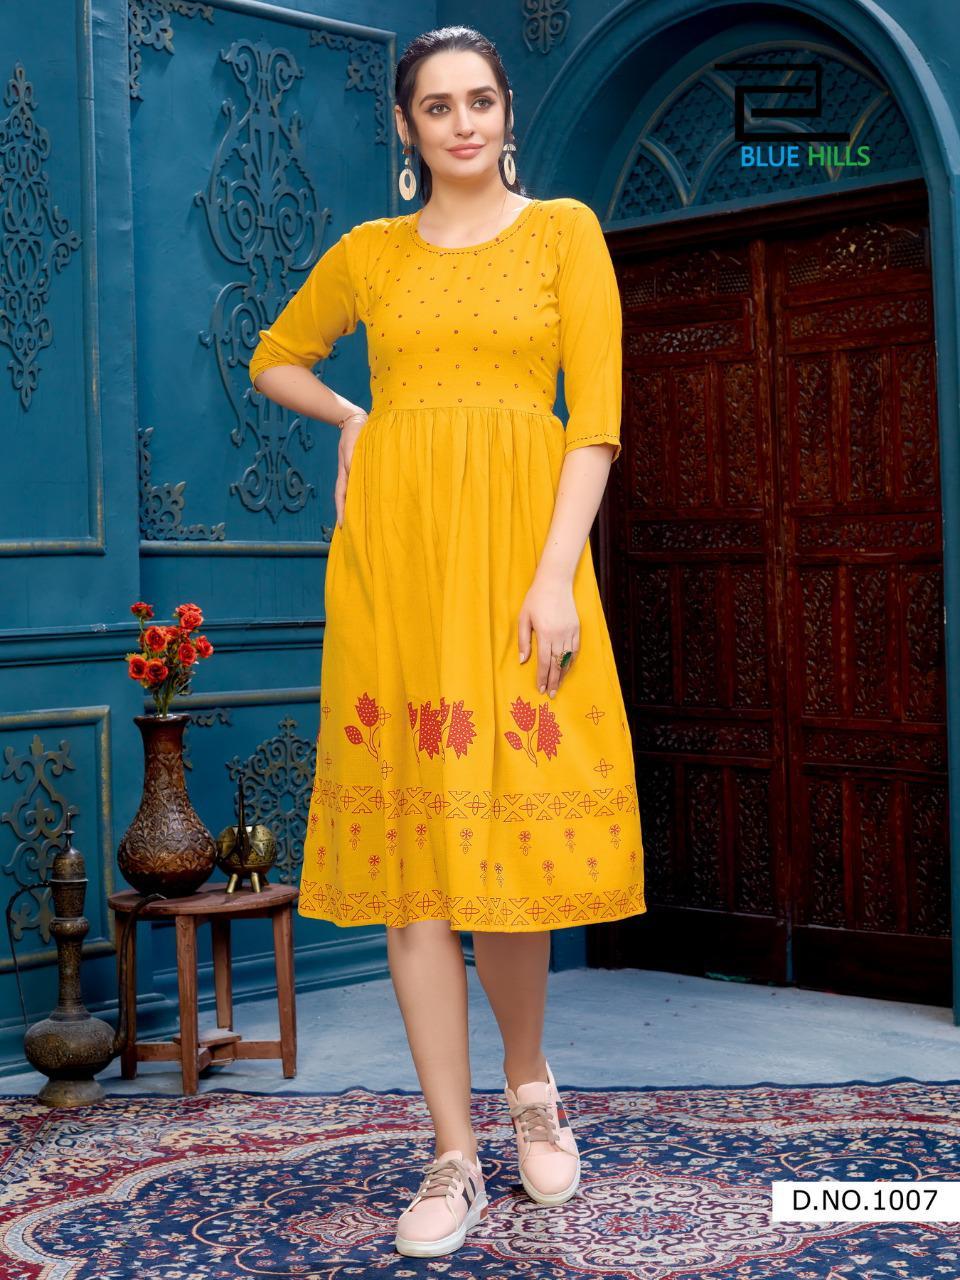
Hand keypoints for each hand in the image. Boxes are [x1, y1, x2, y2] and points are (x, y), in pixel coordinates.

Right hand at [335, 414, 366, 526]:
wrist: (357, 422)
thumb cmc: (354, 433)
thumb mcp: (352, 446)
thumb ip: (352, 460)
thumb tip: (351, 472)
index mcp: (345, 474)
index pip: (341, 497)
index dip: (342, 512)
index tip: (342, 526)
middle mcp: (350, 477)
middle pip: (349, 500)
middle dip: (350, 516)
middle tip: (354, 534)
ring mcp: (356, 474)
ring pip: (358, 496)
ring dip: (360, 509)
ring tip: (365, 526)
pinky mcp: (363, 470)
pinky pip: (365, 487)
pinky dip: (367, 498)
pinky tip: (373, 506)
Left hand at [517, 573, 579, 697]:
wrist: (555, 582)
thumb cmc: (535, 599)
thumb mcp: (523, 618)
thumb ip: (524, 641)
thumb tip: (523, 661)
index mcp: (545, 634)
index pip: (544, 662)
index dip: (542, 677)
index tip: (540, 688)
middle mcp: (559, 635)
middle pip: (557, 664)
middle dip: (554, 681)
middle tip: (550, 694)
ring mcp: (570, 632)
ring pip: (567, 659)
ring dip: (563, 674)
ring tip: (558, 685)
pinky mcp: (577, 628)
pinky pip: (575, 649)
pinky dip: (571, 661)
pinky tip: (567, 668)